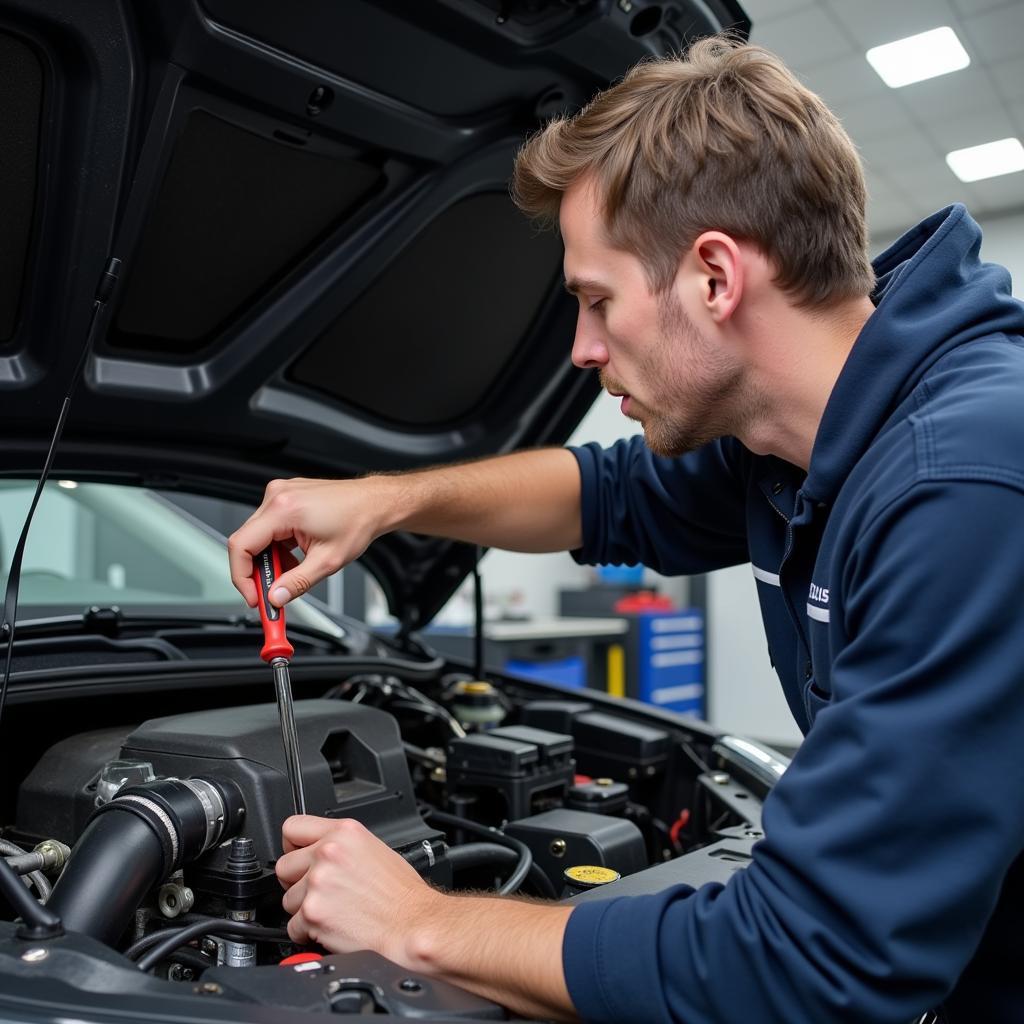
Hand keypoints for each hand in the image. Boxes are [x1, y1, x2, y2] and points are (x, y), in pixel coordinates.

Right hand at [228, 476, 396, 606]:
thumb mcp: (327, 561)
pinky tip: (296, 554)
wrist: (374, 503)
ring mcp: (280, 494)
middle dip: (259, 571)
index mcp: (283, 509)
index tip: (254, 595)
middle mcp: (277, 496)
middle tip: (273, 591)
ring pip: (258, 536)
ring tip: (295, 569)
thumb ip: (297, 583)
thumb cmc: (358, 521)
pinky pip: (269, 526)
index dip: (241, 576)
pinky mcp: (285, 497)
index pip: (241, 545)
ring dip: (271, 559)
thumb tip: (276, 597)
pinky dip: (278, 545)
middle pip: (248, 541)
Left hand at [276, 815, 441, 962]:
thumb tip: (320, 851)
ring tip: (334, 911)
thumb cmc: (402, 894)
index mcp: (344, 832)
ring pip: (287, 900)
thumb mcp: (375, 849)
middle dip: (297, 883)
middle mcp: (328, 852)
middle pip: (284, 866)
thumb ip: (342, 845)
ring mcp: (318, 882)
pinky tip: (333, 927)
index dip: (293, 846)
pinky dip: (309, 933)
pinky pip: (293, 927)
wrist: (412, 925)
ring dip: (305, 910)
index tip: (299, 857)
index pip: (292, 827)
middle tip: (321, 892)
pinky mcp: (312, 913)